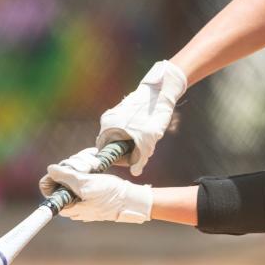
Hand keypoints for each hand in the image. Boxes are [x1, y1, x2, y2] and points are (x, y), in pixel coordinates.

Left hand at [40, 147, 152, 222]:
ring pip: (71, 179)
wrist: (130, 200)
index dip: (55, 175)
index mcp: (67, 206)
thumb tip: (51, 169)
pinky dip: (86, 172)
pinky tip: (95, 168)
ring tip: (93, 166)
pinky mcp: (89, 195)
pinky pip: (81, 181)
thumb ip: (67, 177)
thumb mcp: (86, 184)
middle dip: (70, 169)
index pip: (49, 189)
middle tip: (84, 167)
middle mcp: (71, 206)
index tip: (66, 168)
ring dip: (80, 168)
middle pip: (60, 182)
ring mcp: (80, 200)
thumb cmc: (109, 194)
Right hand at [97, 60, 186, 175]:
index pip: (104, 152)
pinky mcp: (124, 112)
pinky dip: (136, 134)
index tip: (132, 160)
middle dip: (128, 151)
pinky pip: (127, 129)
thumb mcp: (147, 142)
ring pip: (122, 138)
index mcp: (107, 127)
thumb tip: (135, 172)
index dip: (118, 159)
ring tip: (148, 140)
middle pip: (113, 145)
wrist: (160, 92)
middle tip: (143, 151)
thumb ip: (139, 159)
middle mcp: (108, 121)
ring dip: (133, 143)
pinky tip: (148, 132)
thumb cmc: (152, 116)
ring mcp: (115, 116)